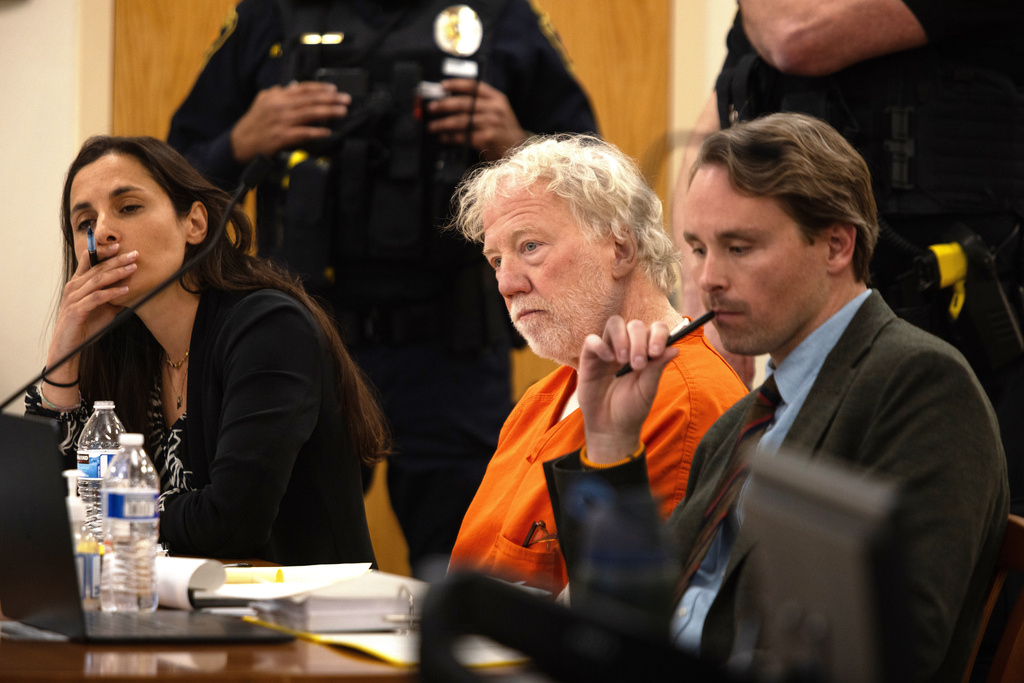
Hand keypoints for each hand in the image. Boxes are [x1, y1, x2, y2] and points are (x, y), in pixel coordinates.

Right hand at [44, 245, 137, 390]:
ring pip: (97, 280)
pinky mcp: (76, 310)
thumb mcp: (104, 309)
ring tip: (133, 268)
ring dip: (117, 273)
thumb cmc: (85, 325)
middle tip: (135, 254)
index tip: (120, 246)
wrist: (68, 345)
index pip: (89, 261)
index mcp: (78, 283)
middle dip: (117, 260)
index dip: (103, 252)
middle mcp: (74, 287)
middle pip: (97, 269)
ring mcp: (74, 298)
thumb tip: (133, 289)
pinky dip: (112, 293)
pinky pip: (96, 298)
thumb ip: (115, 297)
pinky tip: (125, 290)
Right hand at [230, 81, 350, 161]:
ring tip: (342, 112)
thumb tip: (293, 86)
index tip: (334, 89)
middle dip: (331, 99)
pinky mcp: (282, 137)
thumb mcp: (263, 101)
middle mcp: (280, 106)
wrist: (241, 142)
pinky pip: (302, 133)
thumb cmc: (255, 122)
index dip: (320, 88)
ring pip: (309, 114)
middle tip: (346, 99)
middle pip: (310, 100)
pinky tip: (327, 132)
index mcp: (277, 96)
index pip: (303, 88)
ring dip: (328, 112)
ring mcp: (281, 121)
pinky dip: (316, 132)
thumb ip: (278, 93)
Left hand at [426, 79, 527, 159]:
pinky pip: (463, 136)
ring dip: (443, 123)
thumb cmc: (503, 131)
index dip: (456, 84)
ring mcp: (492, 123)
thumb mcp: (498, 111)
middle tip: (431, 107)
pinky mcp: (487, 138)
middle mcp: (495, 109)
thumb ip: (481, 104)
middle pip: (464, 103)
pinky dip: (451, 137)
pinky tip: (443, 138)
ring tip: (432, 126)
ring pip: (461, 120)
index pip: (474, 86)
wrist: (518, 150)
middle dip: (444, 105)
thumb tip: (452, 99)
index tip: (442, 85)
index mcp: (497, 98)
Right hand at [577, 316, 678, 463]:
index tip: (656, 352)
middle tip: (637, 365)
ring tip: (622, 360)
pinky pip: (592, 340)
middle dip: (639, 341)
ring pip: (614, 324)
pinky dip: (601, 345)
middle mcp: (628, 346)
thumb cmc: (632, 408)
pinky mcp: (590, 357)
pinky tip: (607, 360)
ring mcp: (608, 349)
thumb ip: (657, 368)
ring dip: (621, 338)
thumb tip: (675, 348)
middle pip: (634, 325)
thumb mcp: (648, 390)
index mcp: (646, 351)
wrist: (611, 427)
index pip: (655, 329)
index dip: (658, 334)